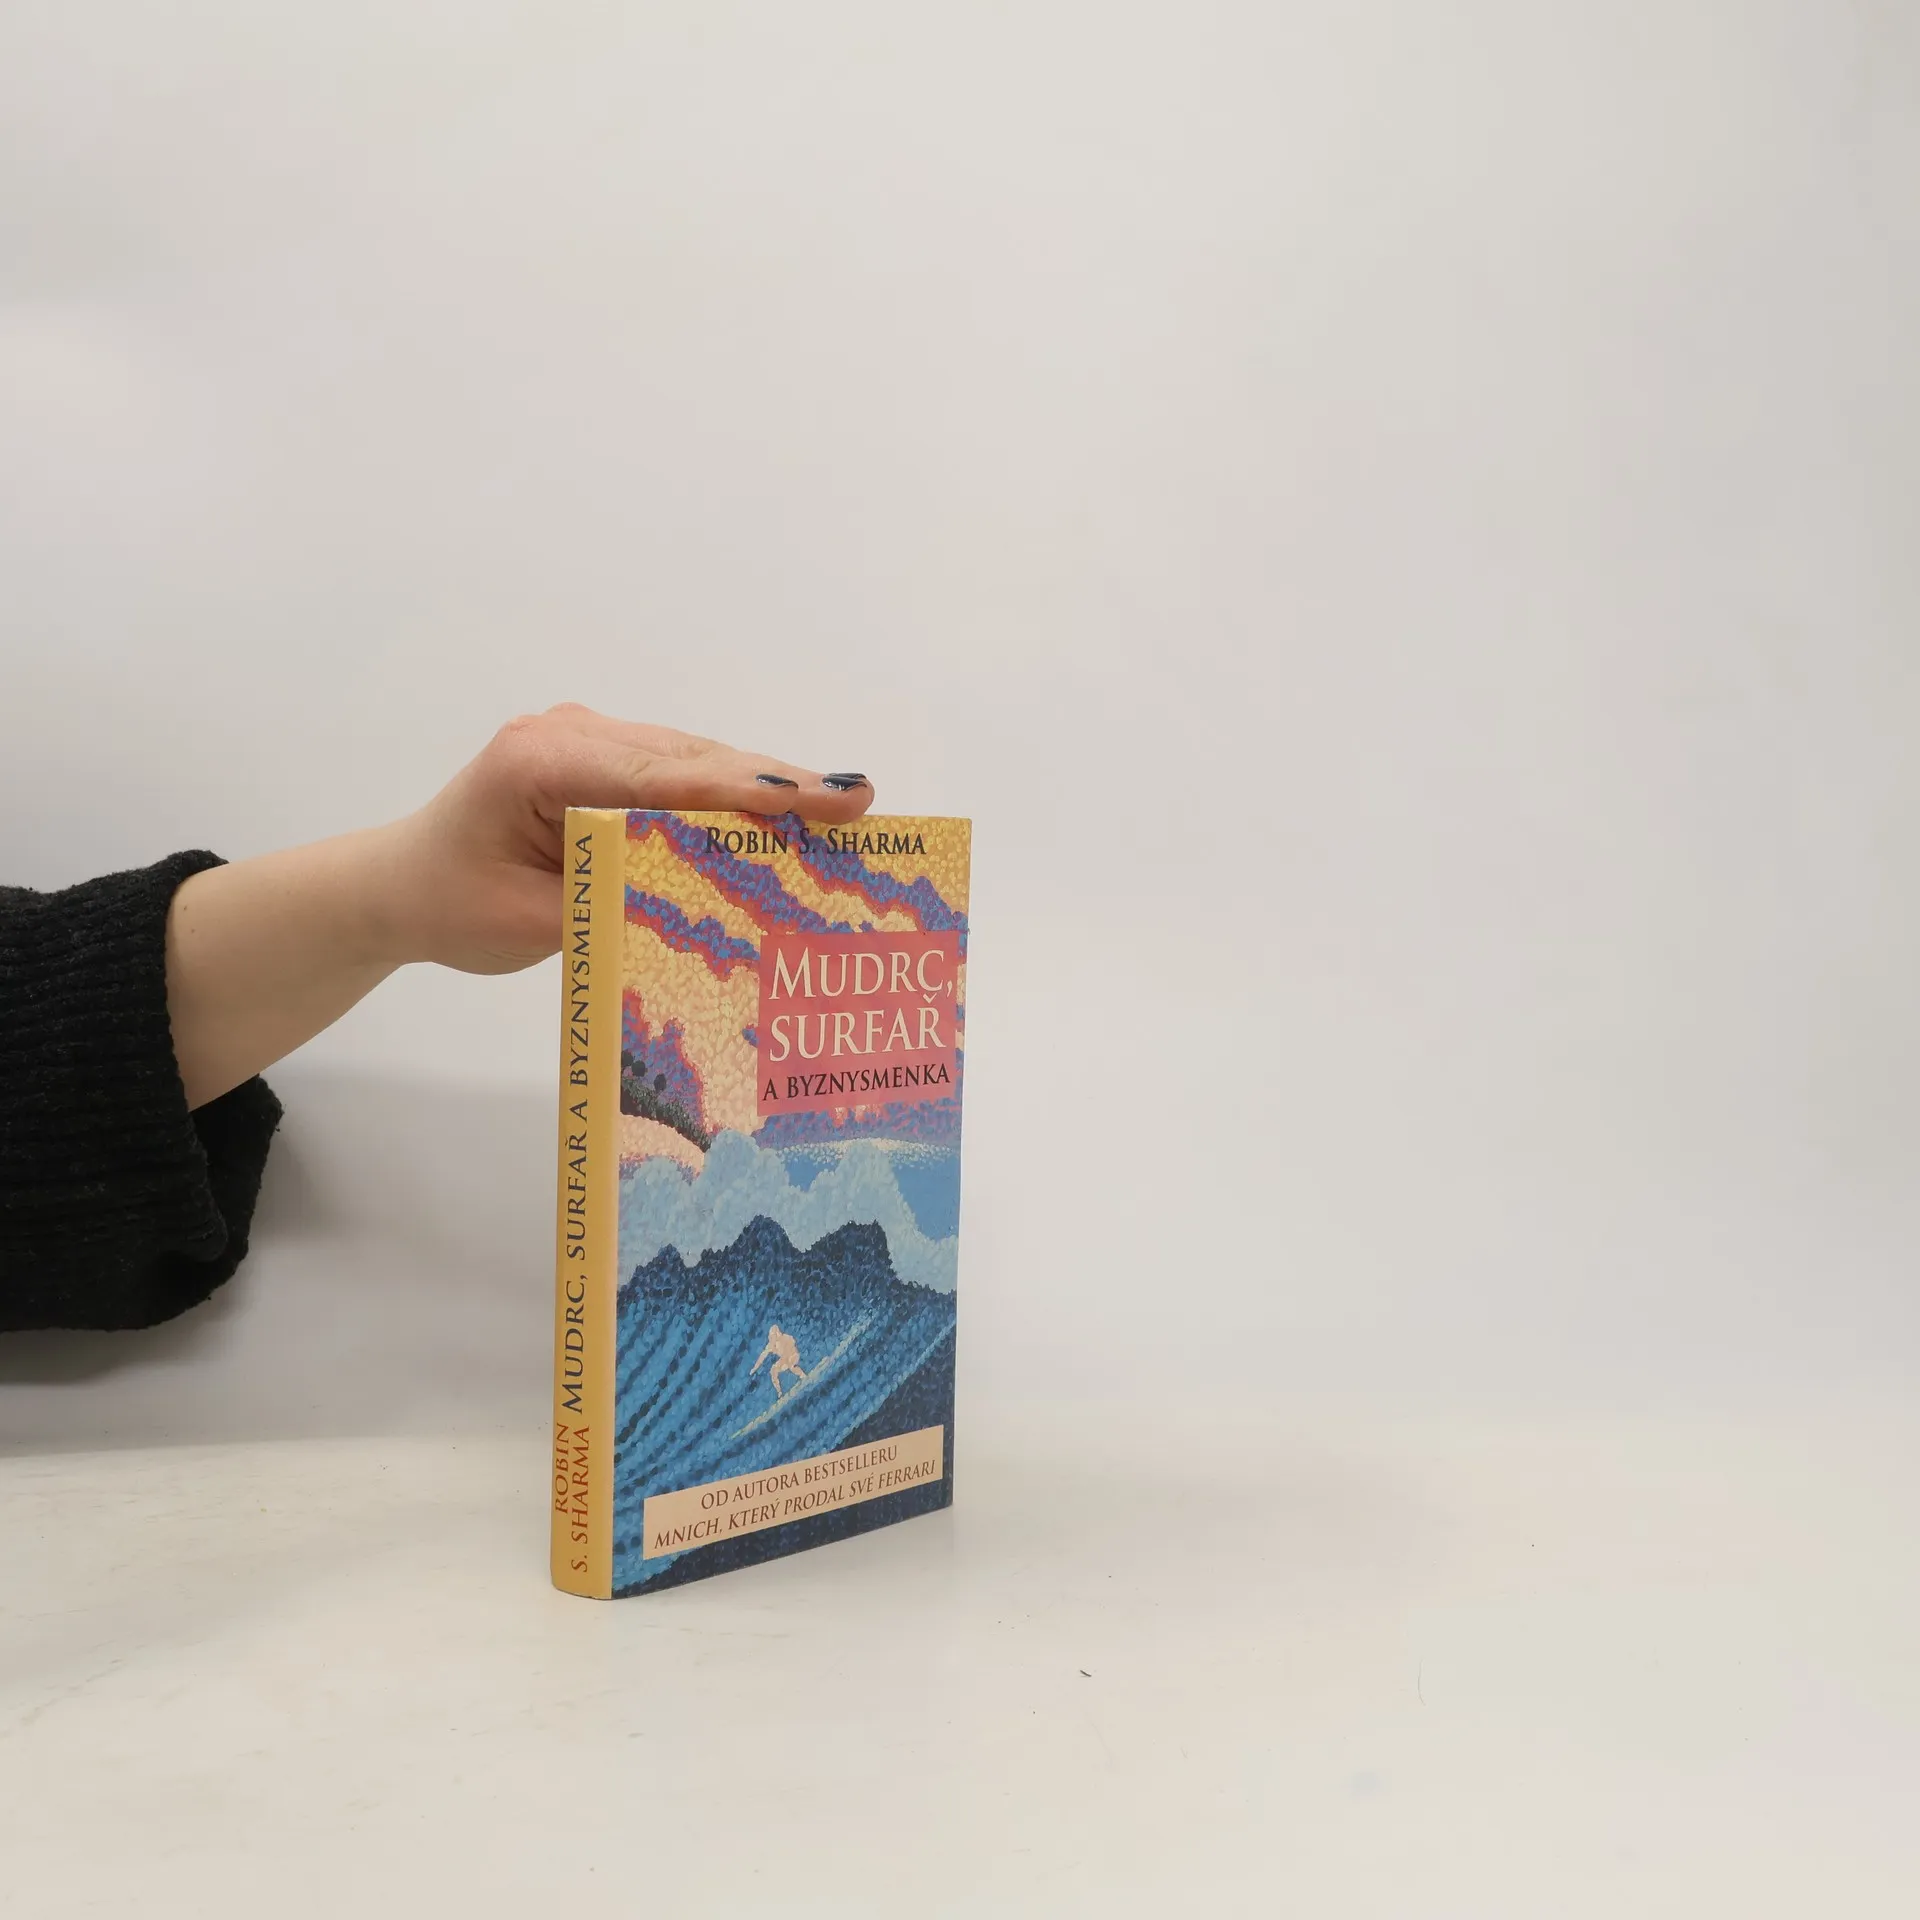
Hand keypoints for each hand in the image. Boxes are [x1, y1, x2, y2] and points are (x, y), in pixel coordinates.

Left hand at [165, 707, 874, 1106]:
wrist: (400, 882)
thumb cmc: (451, 904)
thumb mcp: (529, 925)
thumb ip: (613, 907)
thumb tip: (703, 904)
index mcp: (540, 762)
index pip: (664, 778)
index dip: (749, 790)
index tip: (821, 798)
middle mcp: (570, 735)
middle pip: (692, 758)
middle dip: (777, 782)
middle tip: (859, 801)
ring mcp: (589, 740)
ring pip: (694, 760)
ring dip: (764, 786)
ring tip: (842, 806)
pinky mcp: (605, 760)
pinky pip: (679, 773)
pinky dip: (731, 795)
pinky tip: (787, 813)